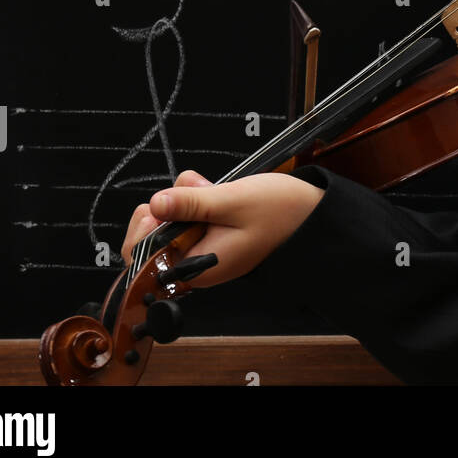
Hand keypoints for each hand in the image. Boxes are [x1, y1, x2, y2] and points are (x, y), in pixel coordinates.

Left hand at [121, 169, 323, 287]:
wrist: (313, 213)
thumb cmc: (281, 212)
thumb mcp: (233, 201)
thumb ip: (191, 203)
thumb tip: (155, 203)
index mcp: (197, 267)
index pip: (144, 259)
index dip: (144, 230)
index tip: (160, 207)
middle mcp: (196, 263)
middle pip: (152, 239)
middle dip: (165, 208)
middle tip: (190, 193)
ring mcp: (203, 247)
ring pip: (171, 222)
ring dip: (183, 199)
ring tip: (211, 190)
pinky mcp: (211, 233)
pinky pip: (189, 216)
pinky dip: (195, 198)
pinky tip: (214, 191)